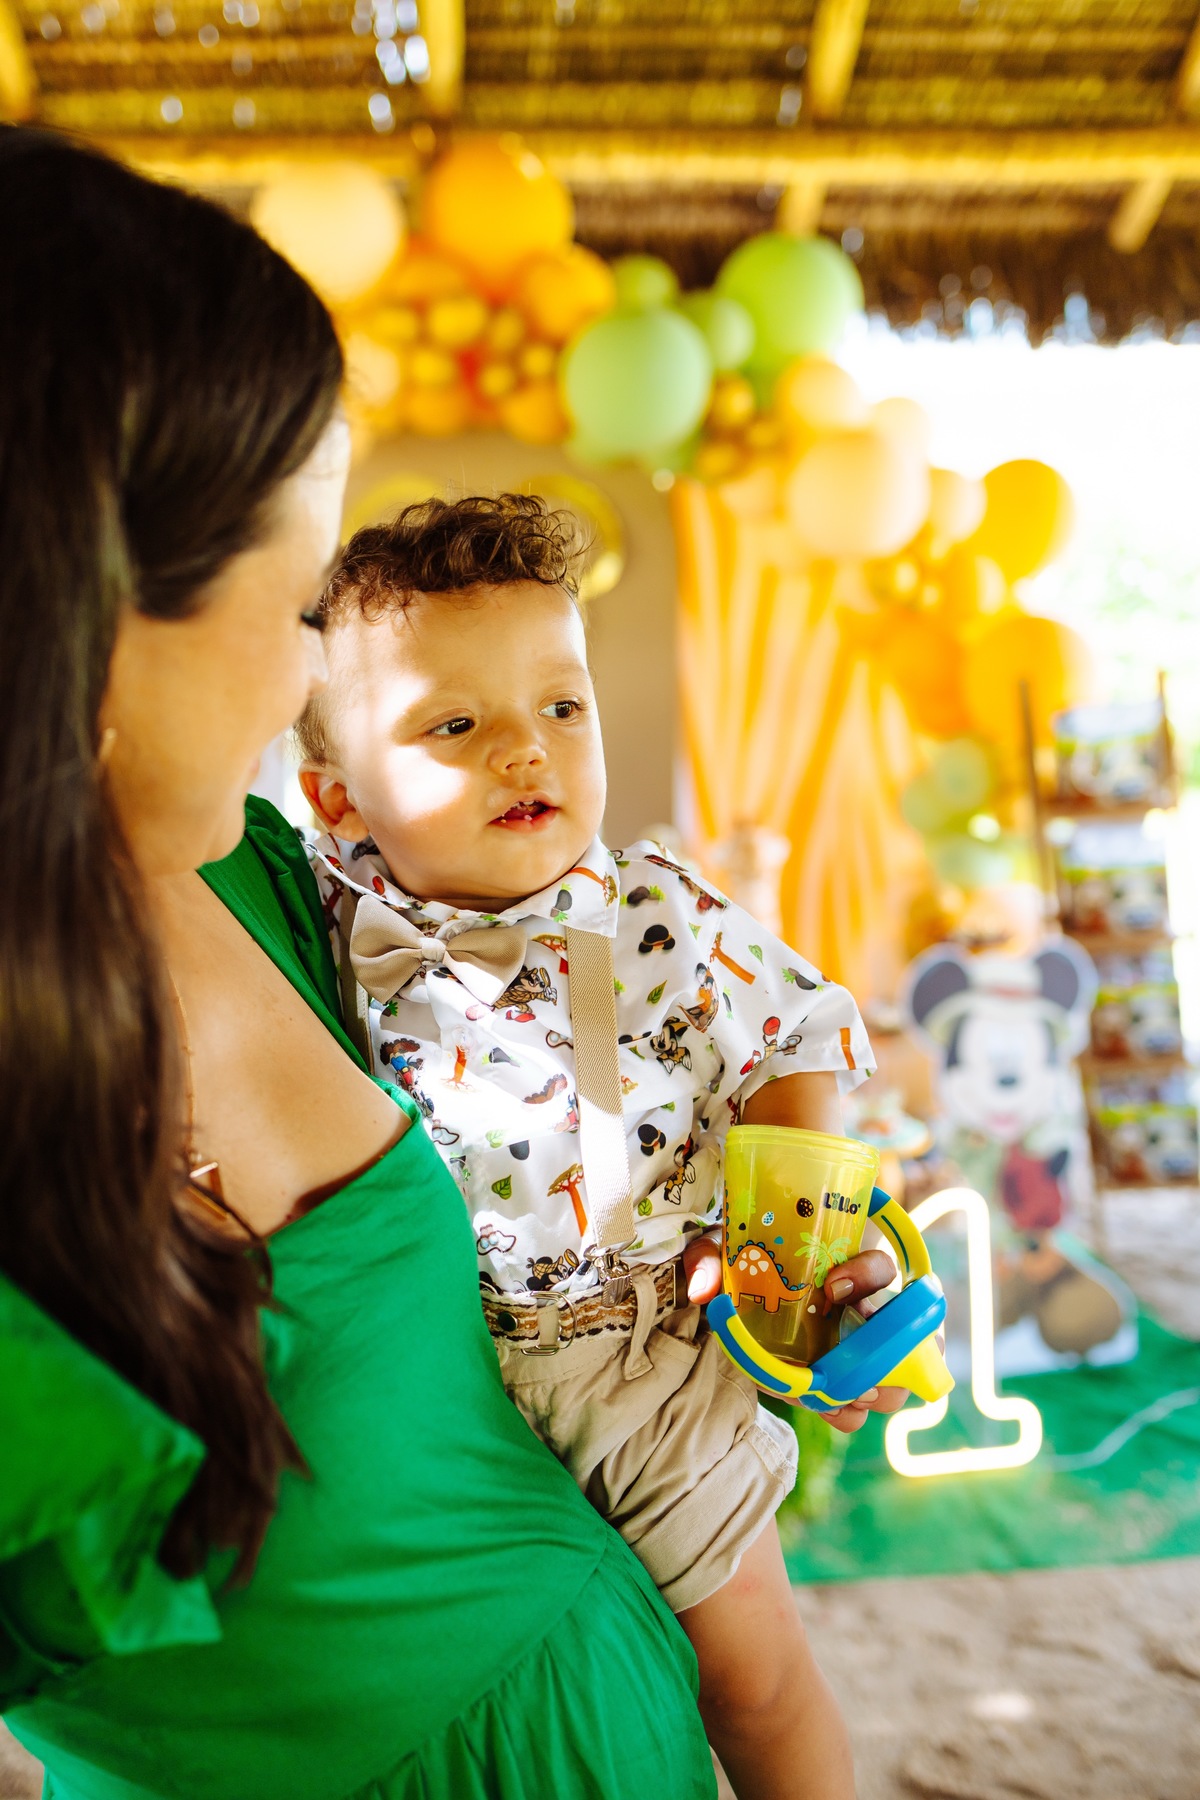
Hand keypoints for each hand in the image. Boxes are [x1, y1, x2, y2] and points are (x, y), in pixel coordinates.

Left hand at [684, 1238, 912, 1431]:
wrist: (737, 1296)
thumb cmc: (743, 1263)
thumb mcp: (723, 1250)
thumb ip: (709, 1258)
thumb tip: (704, 1290)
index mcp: (849, 1267)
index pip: (884, 1267)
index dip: (869, 1276)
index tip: (833, 1288)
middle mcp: (871, 1309)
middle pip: (914, 1333)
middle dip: (892, 1349)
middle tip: (850, 1355)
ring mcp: (866, 1351)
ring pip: (901, 1377)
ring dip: (877, 1387)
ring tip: (841, 1392)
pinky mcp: (845, 1382)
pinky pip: (864, 1407)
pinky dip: (850, 1412)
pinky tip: (827, 1408)